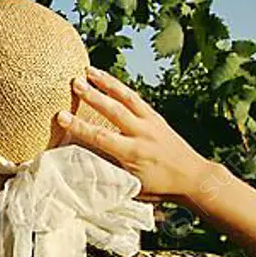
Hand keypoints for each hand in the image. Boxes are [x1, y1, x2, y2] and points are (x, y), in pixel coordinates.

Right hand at [56, 66, 212, 202]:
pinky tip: (107, 78)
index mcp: (134, 153)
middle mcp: (142, 134)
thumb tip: (82, 164)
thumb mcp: (132, 186)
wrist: (194, 177)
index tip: (61, 116)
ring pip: (127, 98)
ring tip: (88, 70)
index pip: (101, 137)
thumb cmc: (160, 186)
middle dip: (93, 96)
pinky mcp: (156, 117)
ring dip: (107, 82)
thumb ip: (109, 172)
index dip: (80, 126)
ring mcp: (151, 123)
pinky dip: (120, 87)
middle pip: (114, 110)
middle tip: (74, 82)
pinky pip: (136, 98)